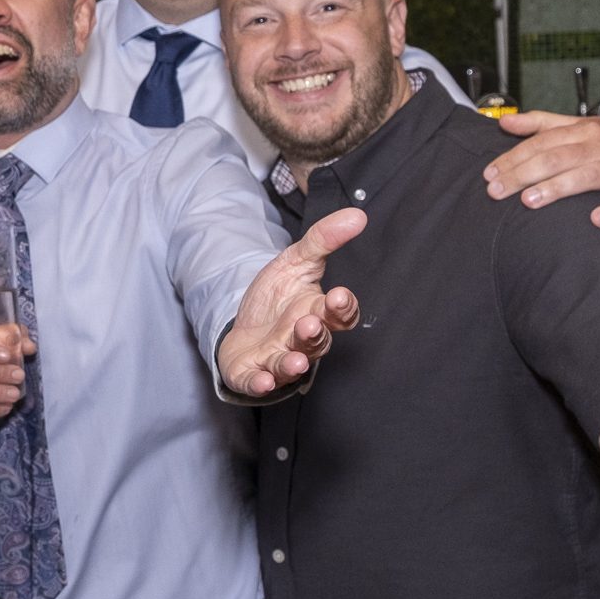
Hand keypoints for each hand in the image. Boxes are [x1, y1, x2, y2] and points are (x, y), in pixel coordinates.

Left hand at [218, 208, 364, 397]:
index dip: (343, 308)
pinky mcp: (253, 372)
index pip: (340, 315)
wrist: (242, 324)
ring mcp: (278, 357)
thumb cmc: (277, 298)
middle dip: (315, 334)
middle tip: (309, 322)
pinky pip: (259, 380)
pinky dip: (261, 383)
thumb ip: (323, 240)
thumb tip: (357, 215)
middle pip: (317, 341)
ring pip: (291, 363)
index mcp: (317, 312)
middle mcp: (302, 339)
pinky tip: (263, 381)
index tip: (340, 296)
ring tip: (294, 359)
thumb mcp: (295, 261)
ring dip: (294, 362)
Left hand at [488, 111, 599, 226]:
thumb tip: (504, 121)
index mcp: (584, 130)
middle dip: (524, 173)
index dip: (513, 157)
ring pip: (587, 175)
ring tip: (529, 201)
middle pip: (557, 157)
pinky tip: (596, 220)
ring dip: (558, 188)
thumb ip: (541, 124)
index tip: (489, 174)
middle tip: (497, 191)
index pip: (542, 142)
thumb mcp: (580, 128)